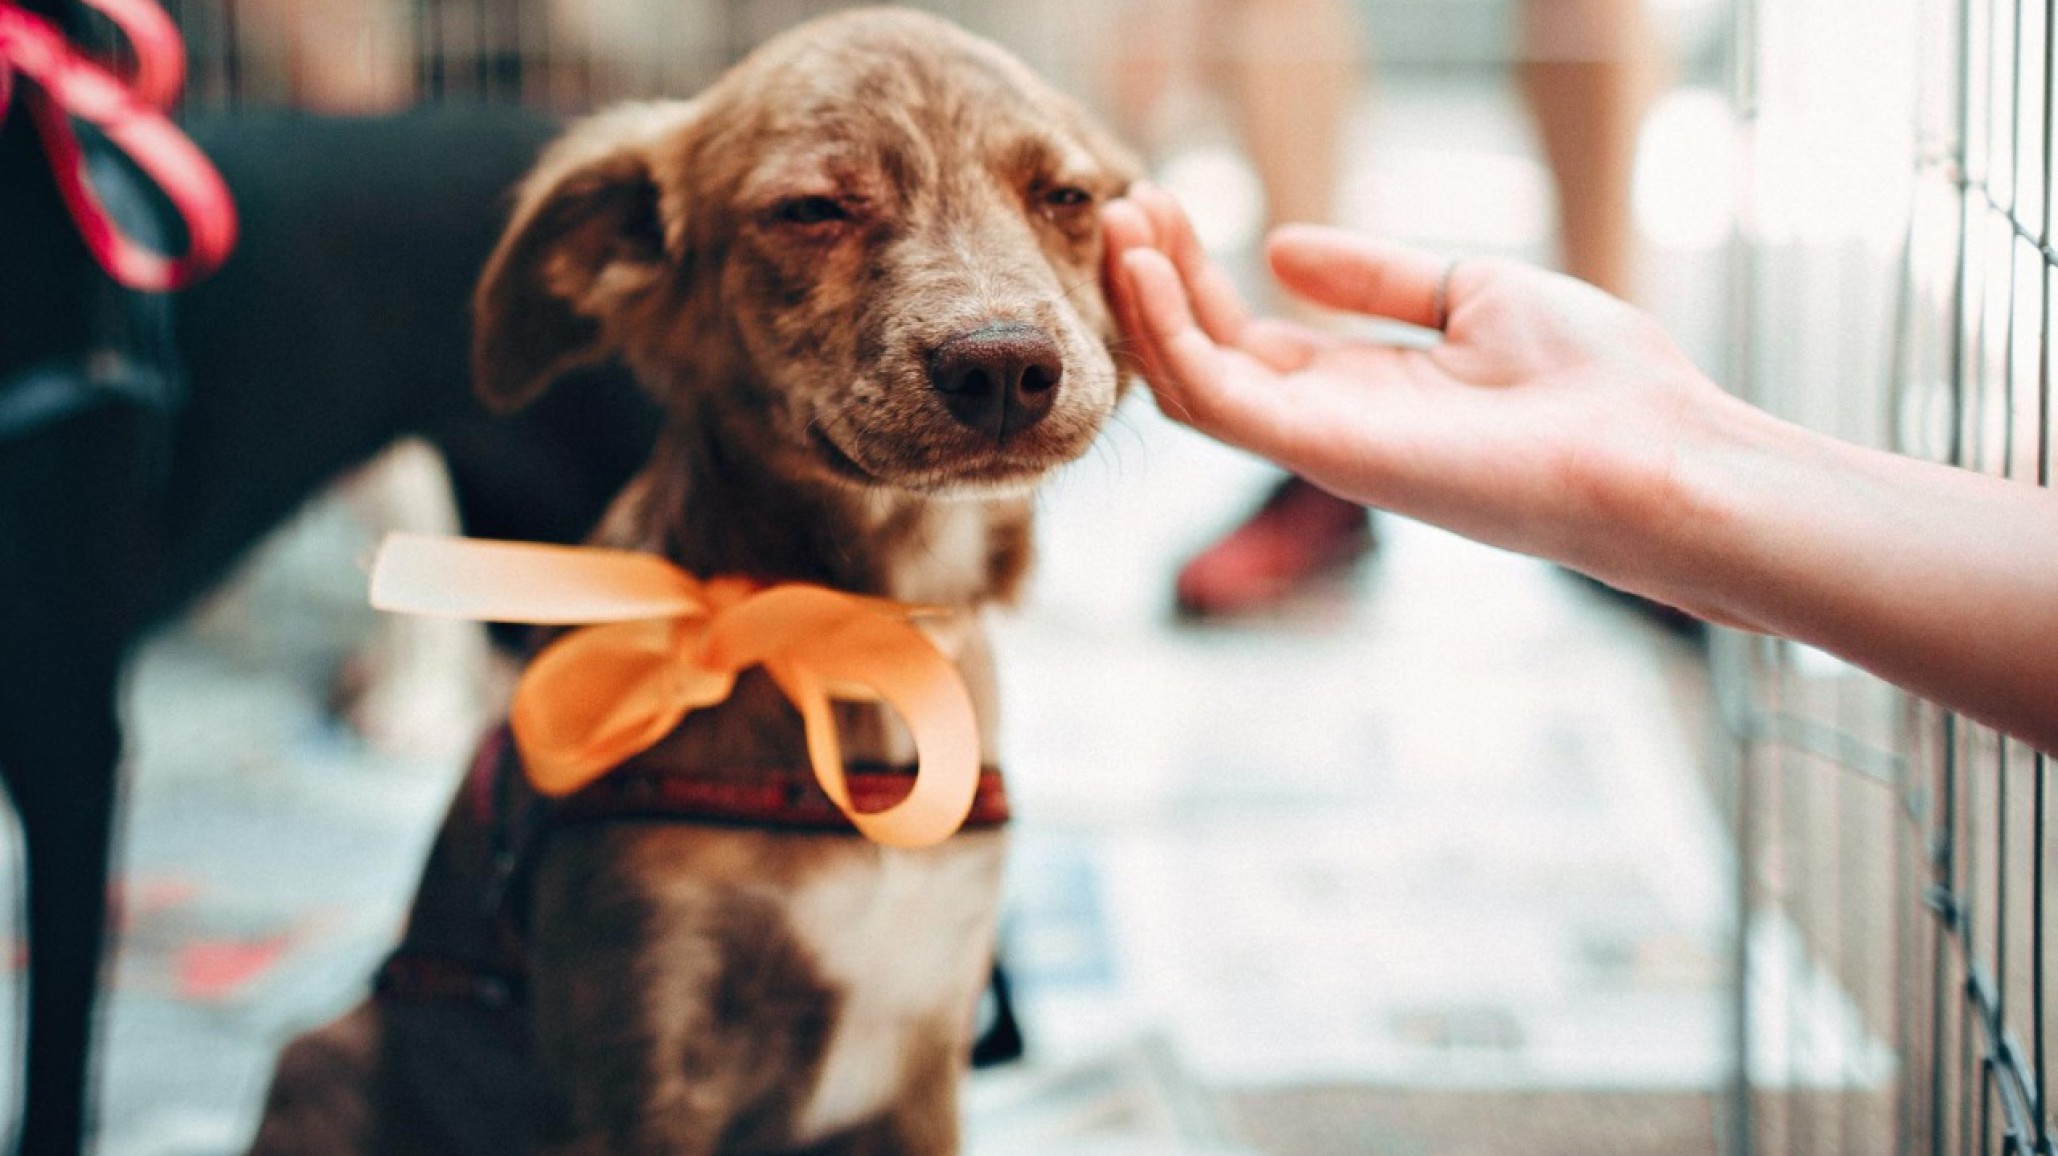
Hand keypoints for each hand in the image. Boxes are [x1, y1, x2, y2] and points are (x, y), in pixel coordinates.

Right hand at [1101, 186, 1745, 592]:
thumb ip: (1376, 279)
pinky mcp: (1324, 451)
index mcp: (1363, 389)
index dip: (1194, 274)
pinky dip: (1168, 333)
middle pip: (1204, 355)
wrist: (1654, 449)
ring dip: (1144, 302)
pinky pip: (1213, 396)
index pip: (1244, 336)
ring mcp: (1321, 442)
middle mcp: (1329, 422)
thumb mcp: (1473, 292)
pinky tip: (1147, 268)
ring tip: (1122, 221)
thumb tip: (1280, 249)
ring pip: (1188, 380)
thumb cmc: (1593, 382)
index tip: (1162, 203)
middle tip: (1124, 205)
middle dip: (1156, 281)